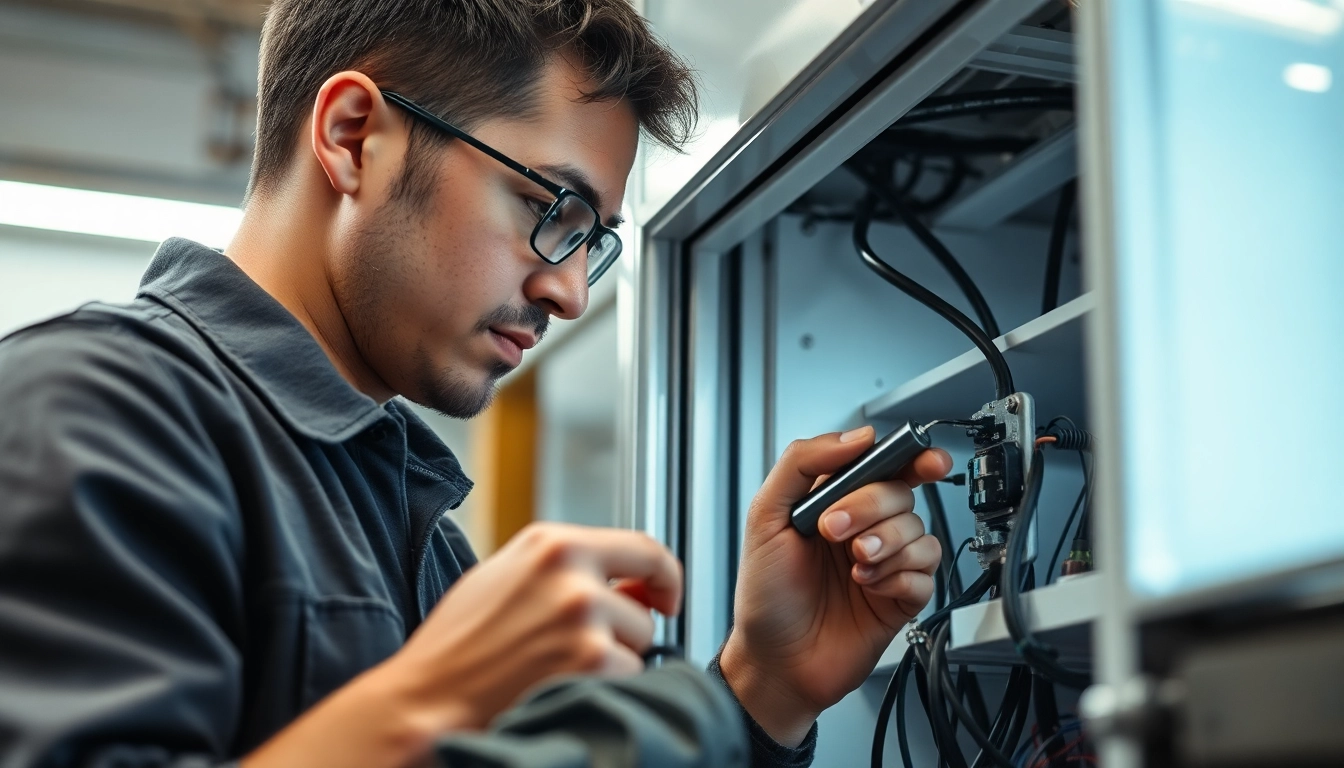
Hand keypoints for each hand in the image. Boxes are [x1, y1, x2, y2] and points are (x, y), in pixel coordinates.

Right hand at [244, 522, 681, 767]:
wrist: (425, 699)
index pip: (641, 548)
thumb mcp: (507, 580)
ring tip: (557, 671)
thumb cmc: (459, 647)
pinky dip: (606, 691)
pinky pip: (630, 678)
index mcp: (551, 543)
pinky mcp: (592, 658)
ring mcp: (584, 613)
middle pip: (643, 606)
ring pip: (639, 644)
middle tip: (579, 654)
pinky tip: (560, 689)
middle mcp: (571, 569)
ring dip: (614, 663)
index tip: (666, 597)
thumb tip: (632, 585)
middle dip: (625, 633)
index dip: (664, 576)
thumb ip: (566, 571)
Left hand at [720, 426, 950, 745]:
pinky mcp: (900, 596)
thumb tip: (854, 438)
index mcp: (834, 502)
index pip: (883, 466)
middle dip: (871, 508)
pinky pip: (926, 574)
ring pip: (919, 531)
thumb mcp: (765, 516)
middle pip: (901, 494)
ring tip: (853, 565)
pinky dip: (898, 577)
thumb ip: (801, 463)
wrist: (774, 660)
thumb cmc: (764, 594)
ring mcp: (884, 562)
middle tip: (834, 532)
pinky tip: (868, 588)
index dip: (912, 457)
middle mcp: (863, 528)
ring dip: (886, 544)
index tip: (925, 459)